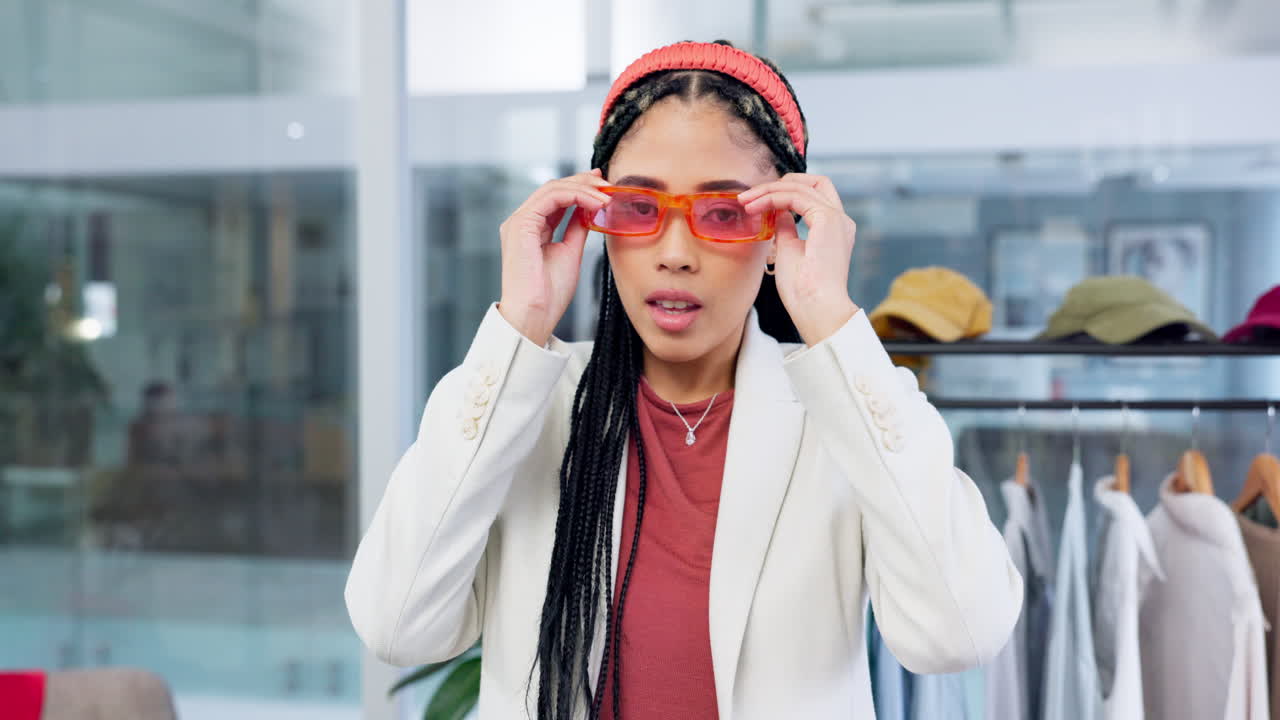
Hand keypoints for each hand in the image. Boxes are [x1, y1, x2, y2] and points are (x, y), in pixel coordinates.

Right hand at [497, 170, 610, 345]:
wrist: (535, 315)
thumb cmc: (548, 294)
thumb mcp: (569, 252)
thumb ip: (576, 229)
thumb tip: (589, 211)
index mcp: (530, 229)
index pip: (556, 197)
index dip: (580, 188)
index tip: (603, 187)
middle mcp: (522, 222)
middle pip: (554, 187)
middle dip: (584, 182)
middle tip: (608, 184)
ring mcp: (519, 221)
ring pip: (553, 188)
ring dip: (583, 187)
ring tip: (606, 196)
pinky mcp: (521, 224)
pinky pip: (552, 197)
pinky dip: (577, 195)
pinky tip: (595, 203)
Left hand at [738, 173, 859, 345]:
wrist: (816, 308)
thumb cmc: (803, 291)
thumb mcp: (790, 251)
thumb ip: (787, 229)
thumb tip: (778, 213)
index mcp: (834, 229)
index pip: (813, 195)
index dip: (785, 193)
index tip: (757, 203)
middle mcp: (840, 220)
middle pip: (813, 182)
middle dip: (781, 182)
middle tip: (752, 195)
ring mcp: (836, 218)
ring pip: (800, 186)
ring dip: (768, 190)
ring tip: (745, 201)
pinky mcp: (827, 219)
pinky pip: (795, 196)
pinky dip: (772, 197)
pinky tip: (755, 207)